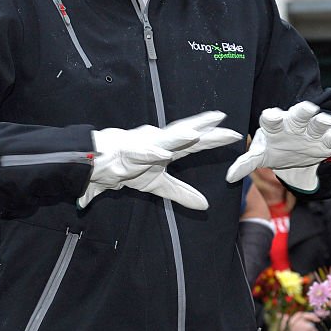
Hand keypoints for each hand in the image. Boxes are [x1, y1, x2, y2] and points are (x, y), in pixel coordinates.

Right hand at [80, 111, 241, 209]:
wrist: (95, 162)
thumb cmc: (127, 167)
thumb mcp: (158, 185)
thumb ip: (181, 193)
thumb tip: (205, 205)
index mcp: (167, 149)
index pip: (195, 143)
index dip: (214, 138)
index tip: (234, 134)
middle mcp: (158, 143)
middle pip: (185, 135)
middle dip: (205, 129)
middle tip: (226, 125)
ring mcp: (143, 145)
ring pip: (164, 140)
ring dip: (179, 137)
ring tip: (196, 135)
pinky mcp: (126, 153)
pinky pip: (140, 153)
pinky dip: (150, 153)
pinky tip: (162, 154)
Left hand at [226, 101, 330, 191]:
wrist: (294, 153)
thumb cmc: (274, 148)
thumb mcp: (260, 155)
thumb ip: (246, 163)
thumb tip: (229, 177)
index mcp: (275, 125)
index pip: (272, 119)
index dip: (272, 117)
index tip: (271, 116)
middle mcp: (294, 124)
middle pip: (299, 115)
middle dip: (303, 111)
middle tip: (308, 108)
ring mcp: (311, 131)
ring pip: (317, 123)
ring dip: (323, 122)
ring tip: (329, 122)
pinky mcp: (325, 141)